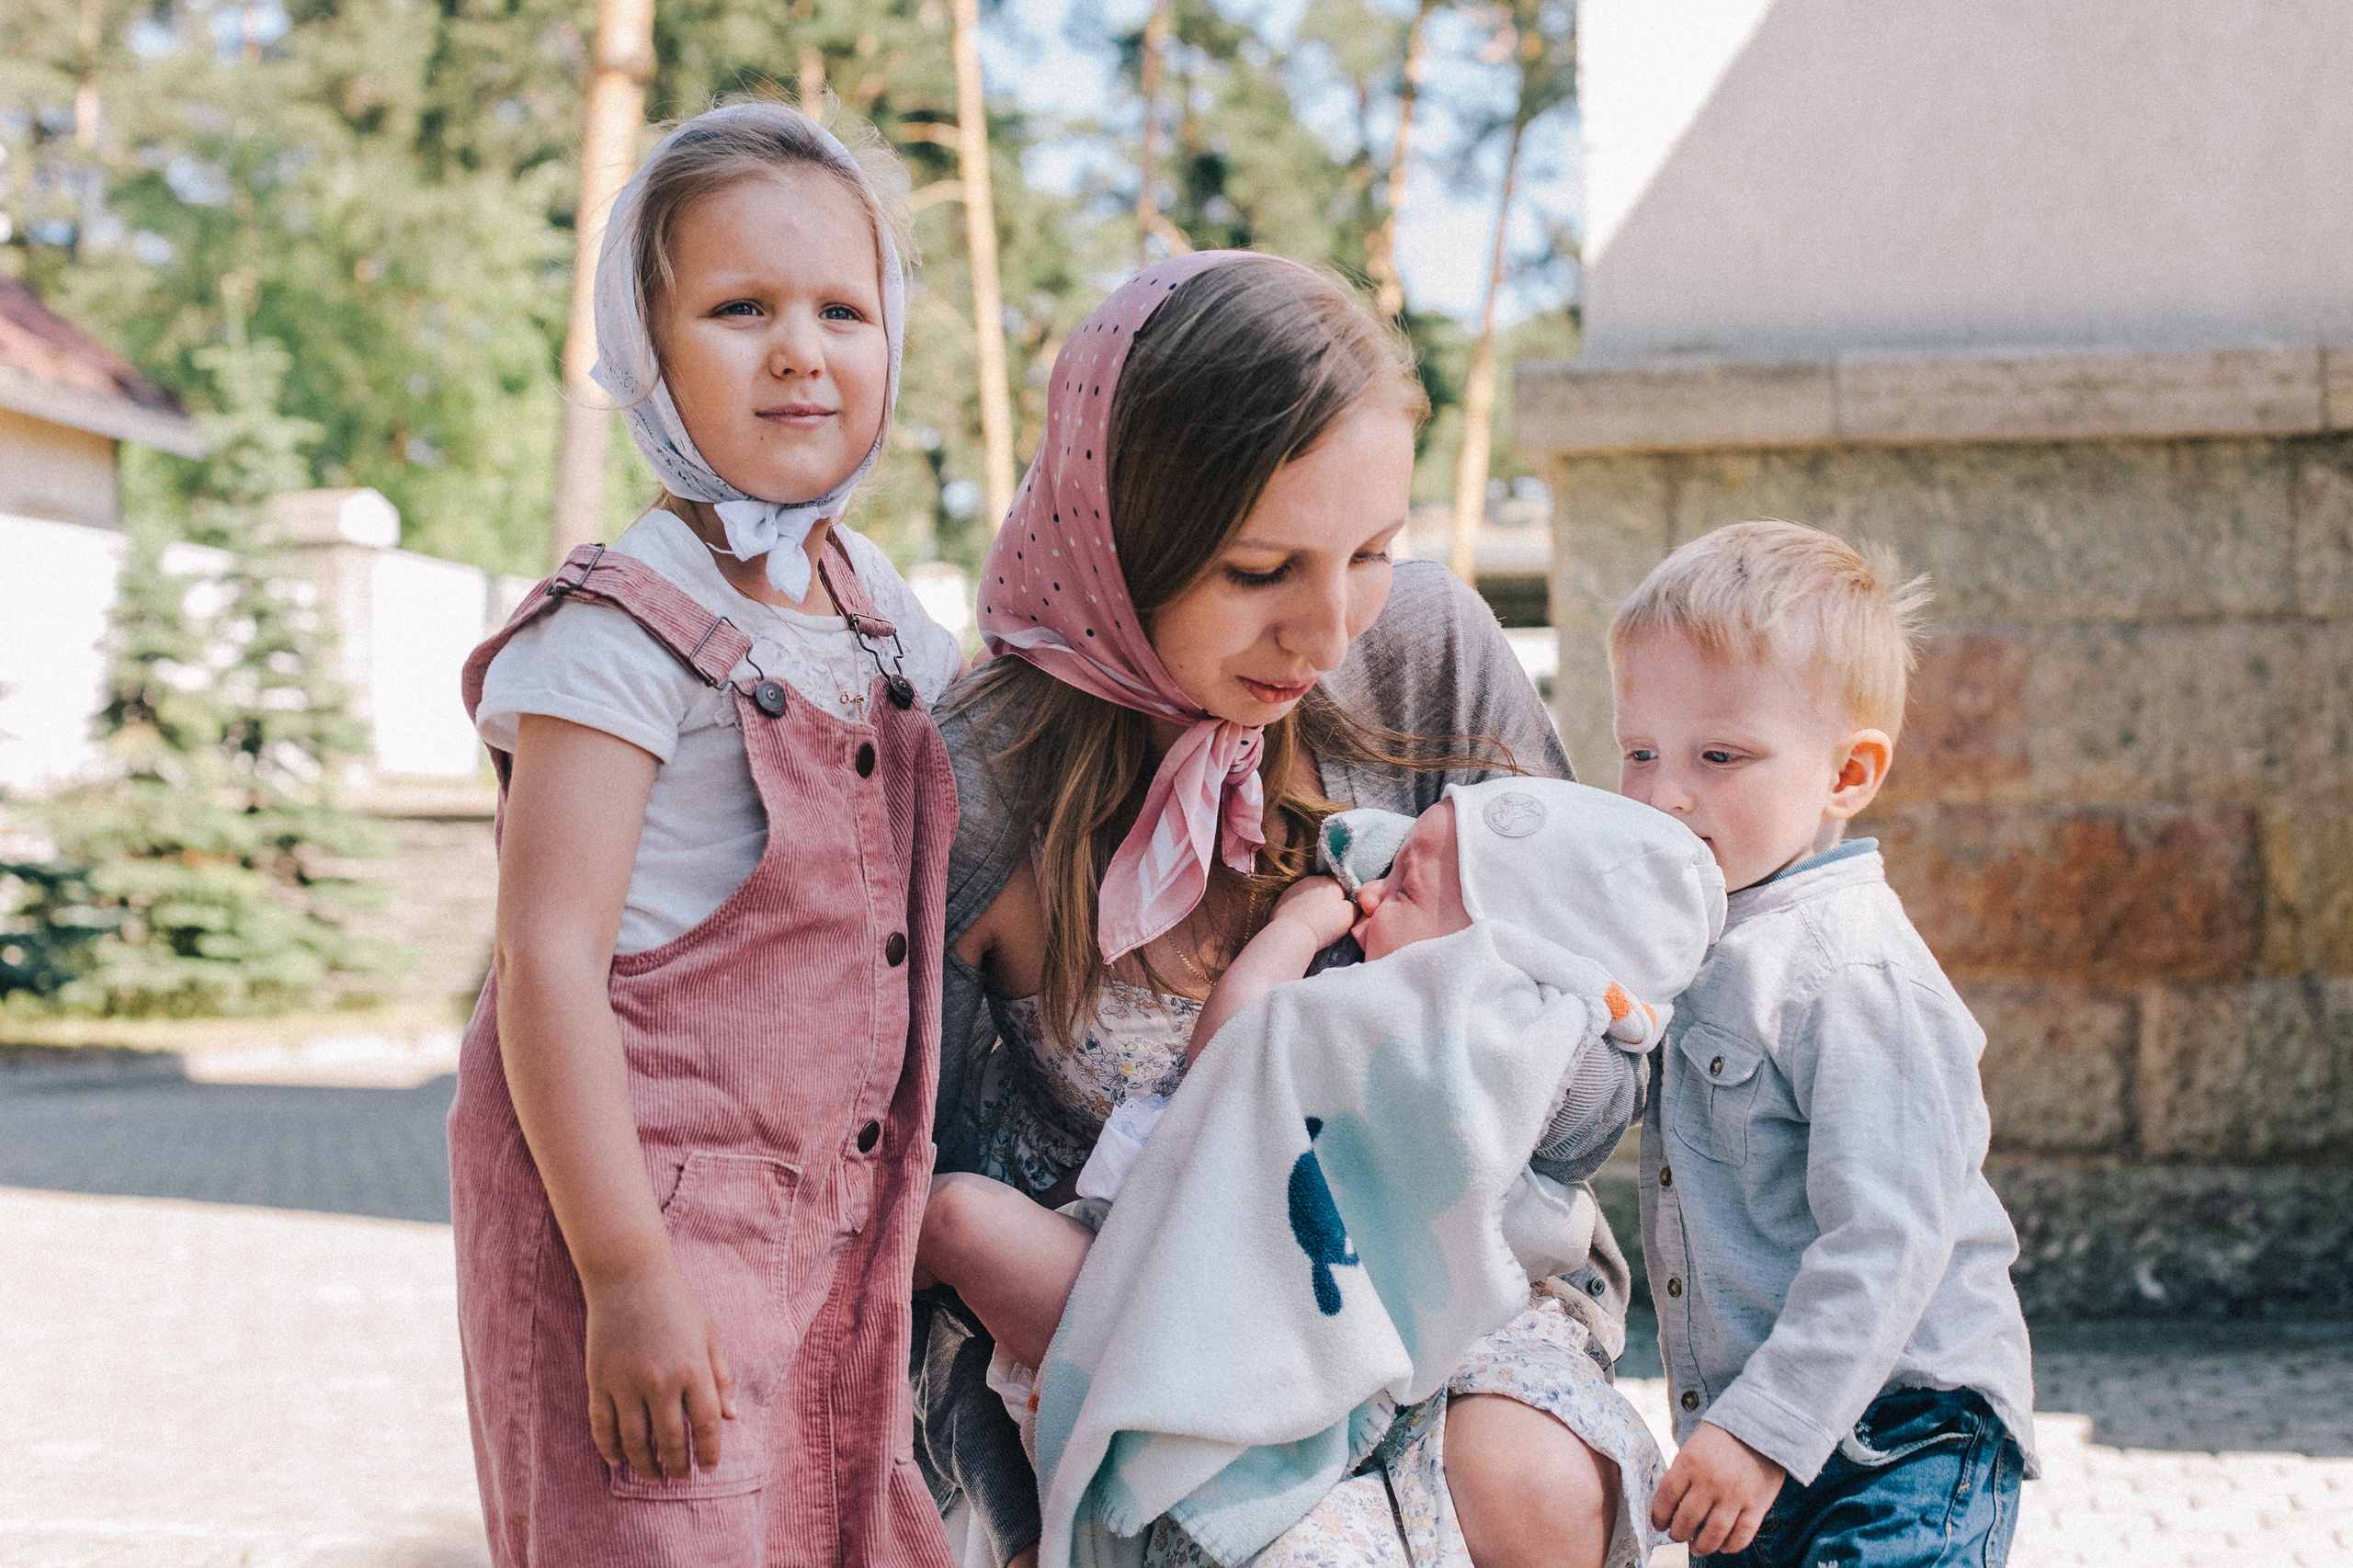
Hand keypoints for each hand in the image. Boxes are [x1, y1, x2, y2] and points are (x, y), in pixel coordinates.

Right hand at [583, 1257, 737, 1480]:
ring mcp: (626, 1382)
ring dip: (645, 1465)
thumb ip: (721, 1375)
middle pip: (670, 1440)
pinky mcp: (599, 1380)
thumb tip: (732, 1416)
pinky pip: (603, 1426)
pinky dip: (610, 1448)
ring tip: (652, 1477)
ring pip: (635, 1440)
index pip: (705, 1425)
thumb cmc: (676, 1302)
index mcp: (693, 1369)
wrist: (629, 1275)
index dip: (709, 1452)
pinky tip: (619, 1461)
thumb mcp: (708, 1333)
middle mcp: (661, 1381)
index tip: (709, 1469)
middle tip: (680, 1480)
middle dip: (677, 1466)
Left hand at [1269, 875, 1356, 949]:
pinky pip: (1296, 906)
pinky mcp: (1281, 901)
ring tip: (1313, 926)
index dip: (1344, 905)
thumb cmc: (1323, 925)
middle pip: (1325, 893)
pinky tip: (1301, 925)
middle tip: (1327, 924)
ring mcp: (1293, 889)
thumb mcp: (1350, 915)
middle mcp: (1310, 880)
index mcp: (1329, 881)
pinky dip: (1299, 913)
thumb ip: (1355, 905)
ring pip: (1309, 899)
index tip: (1340, 918)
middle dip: (1327, 905)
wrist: (1291, 934)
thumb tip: (1353, 903)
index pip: (1342, 890)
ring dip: (1312, 908)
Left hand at [1652, 1421, 1784, 1555]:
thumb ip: (1684, 1471)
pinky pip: (1742, 1535)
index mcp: (1690, 1462)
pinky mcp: (1757, 1505)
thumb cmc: (1724, 1434)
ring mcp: (1735, 1495)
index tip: (1659, 1524)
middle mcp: (1710, 1481)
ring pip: (1713, 1534)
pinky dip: (1730, 1546)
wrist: (1764, 1423)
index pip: (1666, 1498)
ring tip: (1696, 1547)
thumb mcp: (1695, 1444)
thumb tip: (1671, 1503)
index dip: (1659, 1516)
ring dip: (1701, 1546)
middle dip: (1678, 1534)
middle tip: (1677, 1536)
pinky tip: (1723, 1546)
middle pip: (1687, 1520)